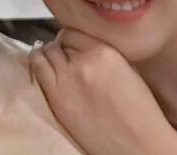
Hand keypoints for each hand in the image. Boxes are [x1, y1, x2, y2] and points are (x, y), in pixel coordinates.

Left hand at [30, 28, 176, 154]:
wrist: (138, 144)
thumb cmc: (139, 111)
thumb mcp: (127, 69)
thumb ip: (103, 52)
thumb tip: (83, 44)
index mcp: (105, 52)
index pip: (74, 32)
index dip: (72, 38)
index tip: (73, 44)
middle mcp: (84, 62)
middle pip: (60, 41)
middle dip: (62, 46)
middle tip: (64, 54)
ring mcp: (66, 79)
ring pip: (46, 52)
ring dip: (48, 53)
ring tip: (51, 58)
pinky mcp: (55, 97)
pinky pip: (37, 68)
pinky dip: (37, 62)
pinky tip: (40, 63)